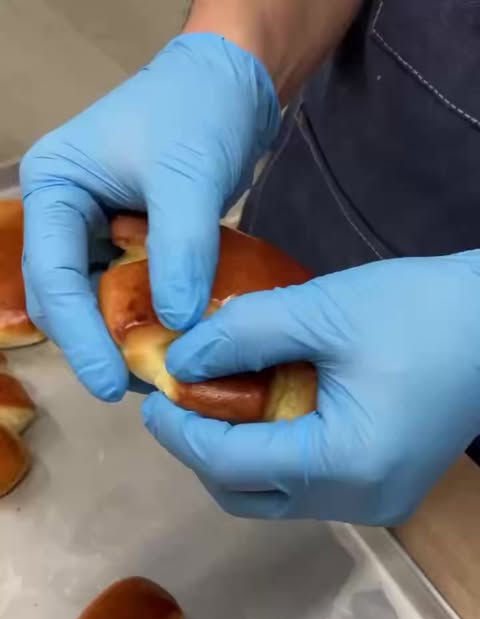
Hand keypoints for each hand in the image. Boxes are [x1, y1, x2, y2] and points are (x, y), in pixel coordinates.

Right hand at [20, 34, 279, 400]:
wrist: (232, 84)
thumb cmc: (198, 112)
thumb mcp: (187, 177)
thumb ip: (180, 250)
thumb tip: (176, 325)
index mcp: (54, 189)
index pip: (52, 276)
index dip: (79, 337)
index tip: (111, 384)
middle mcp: (65, 214)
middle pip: (64, 298)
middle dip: (96, 344)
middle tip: (137, 387)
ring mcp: (95, 230)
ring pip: (95, 302)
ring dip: (122, 338)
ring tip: (159, 374)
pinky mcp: (129, 242)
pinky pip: (128, 293)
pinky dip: (147, 320)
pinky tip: (174, 343)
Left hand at [143, 252, 479, 524]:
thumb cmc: (422, 310)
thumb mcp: (325, 309)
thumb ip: (242, 334)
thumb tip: (179, 360)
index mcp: (345, 463)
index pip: (232, 465)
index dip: (181, 433)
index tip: (155, 397)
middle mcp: (357, 501)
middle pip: (246, 496)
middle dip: (201, 452)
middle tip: (181, 400)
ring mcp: (374, 504)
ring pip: (274, 496)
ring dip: (236, 455)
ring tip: (217, 400)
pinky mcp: (383, 490)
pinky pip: (306, 485)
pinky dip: (273, 454)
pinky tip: (266, 410)